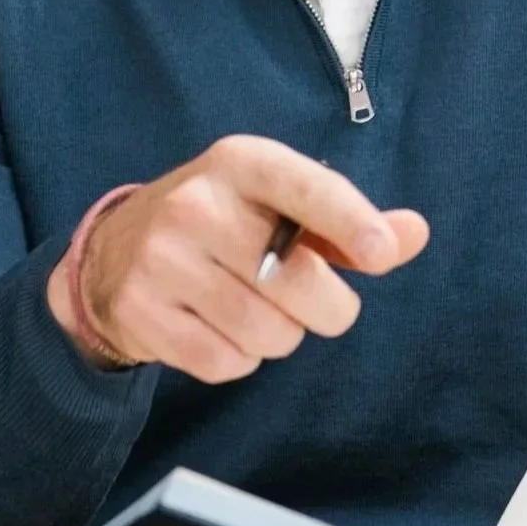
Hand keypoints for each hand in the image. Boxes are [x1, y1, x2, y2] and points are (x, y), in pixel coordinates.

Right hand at [47, 135, 427, 379]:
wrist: (114, 252)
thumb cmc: (225, 224)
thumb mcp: (281, 203)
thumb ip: (351, 223)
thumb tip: (412, 234)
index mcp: (241, 163)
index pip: (305, 188)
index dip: (349, 221)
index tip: (381, 253)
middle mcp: (196, 204)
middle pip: (297, 282)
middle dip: (327, 308)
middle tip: (310, 300)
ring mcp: (162, 259)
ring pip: (268, 332)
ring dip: (281, 335)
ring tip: (255, 308)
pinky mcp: (141, 312)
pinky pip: (227, 363)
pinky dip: (240, 358)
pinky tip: (217, 326)